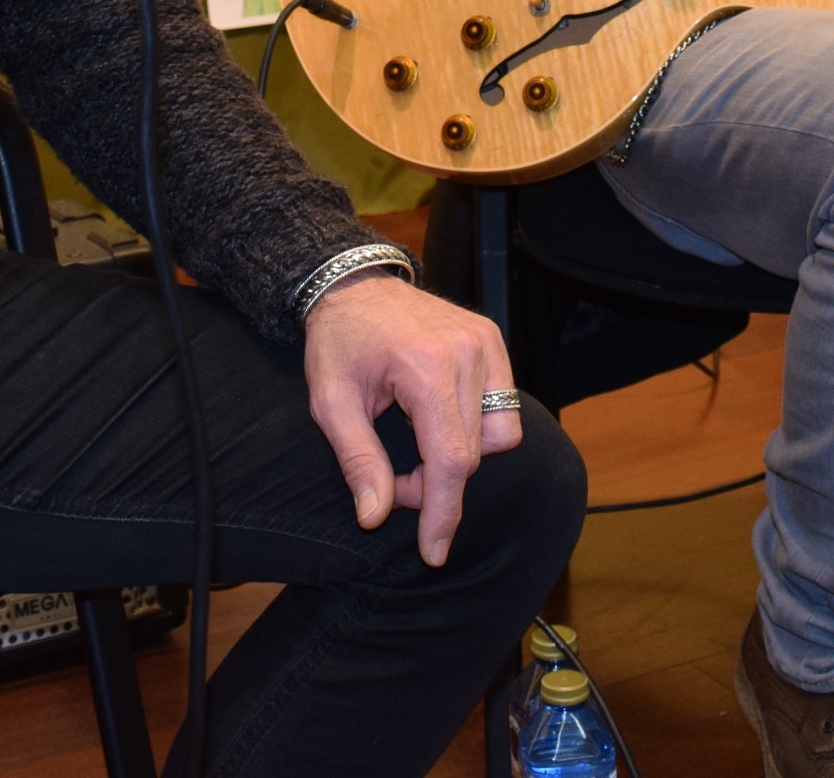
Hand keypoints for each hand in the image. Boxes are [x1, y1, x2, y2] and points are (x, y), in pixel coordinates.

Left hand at [302, 270, 523, 564]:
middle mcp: (466, 354)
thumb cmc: (338, 342)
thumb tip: (375, 516)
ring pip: (498, 436)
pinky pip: (503, 407)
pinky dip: (476, 428)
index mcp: (425, 368)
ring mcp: (485, 345)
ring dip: (460, 456)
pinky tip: (438, 420)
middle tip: (393, 479)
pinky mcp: (493, 341)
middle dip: (434, 485)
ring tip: (417, 445)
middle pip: (472, 454)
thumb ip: (357, 460)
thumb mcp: (331, 403)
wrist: (353, 284)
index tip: (434, 551)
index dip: (443, 513)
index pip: (451, 460)